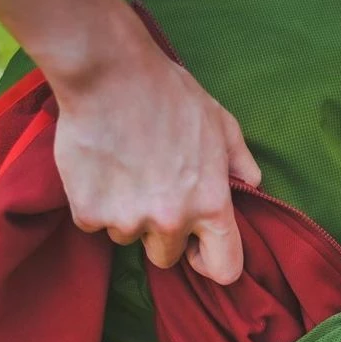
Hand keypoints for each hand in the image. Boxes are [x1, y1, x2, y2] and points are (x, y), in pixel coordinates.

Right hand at [52, 18, 260, 283]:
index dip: (209, 262)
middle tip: (150, 190)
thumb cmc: (170, 94)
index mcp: (211, 205)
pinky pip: (93, 222)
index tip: (196, 248)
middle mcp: (172, 222)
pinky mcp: (89, 213)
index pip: (224, 269)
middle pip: (166, 257)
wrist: (109, 72)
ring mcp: (128, 221)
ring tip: (124, 168)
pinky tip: (99, 166)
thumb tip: (251, 185)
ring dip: (125, 213)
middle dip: (160, 232)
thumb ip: (241, 162)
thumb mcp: (221, 123)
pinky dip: (93, 202)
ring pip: (127, 236)